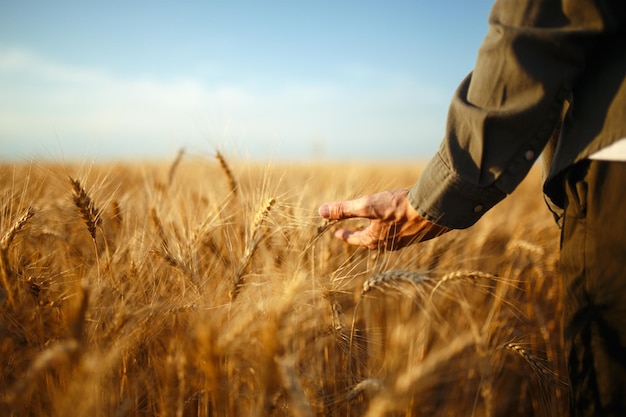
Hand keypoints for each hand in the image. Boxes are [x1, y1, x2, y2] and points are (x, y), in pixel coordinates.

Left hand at [318, 189, 450, 249]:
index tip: (337, 233)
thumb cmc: (398, 208)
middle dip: (361, 236)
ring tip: (376, 228)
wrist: (434, 209)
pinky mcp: (418, 233)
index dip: (344, 235)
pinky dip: (394, 228)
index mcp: (374, 240)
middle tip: (354, 233)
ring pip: (387, 237)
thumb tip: (321, 211)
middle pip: (370, 241)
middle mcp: (389, 244)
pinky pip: (401, 232)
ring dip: (379, 233)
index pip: (354, 238)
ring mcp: (405, 240)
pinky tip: (399, 223)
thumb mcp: (367, 206)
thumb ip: (344, 210)